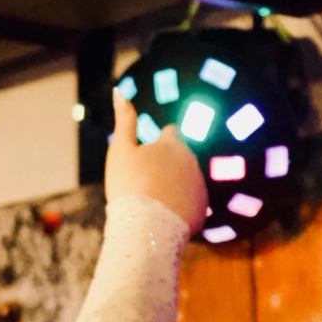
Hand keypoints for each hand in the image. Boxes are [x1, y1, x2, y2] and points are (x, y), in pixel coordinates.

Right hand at [104, 88, 208, 235]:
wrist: (147, 230)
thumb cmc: (129, 186)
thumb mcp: (120, 150)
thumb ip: (123, 120)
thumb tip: (119, 91)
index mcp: (172, 144)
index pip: (170, 133)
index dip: (159, 142)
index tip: (148, 156)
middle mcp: (191, 161)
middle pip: (180, 158)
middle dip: (167, 167)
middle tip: (146, 185)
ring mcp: (199, 185)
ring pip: (186, 181)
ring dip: (174, 187)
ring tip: (153, 203)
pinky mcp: (202, 209)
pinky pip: (190, 204)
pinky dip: (179, 208)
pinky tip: (163, 217)